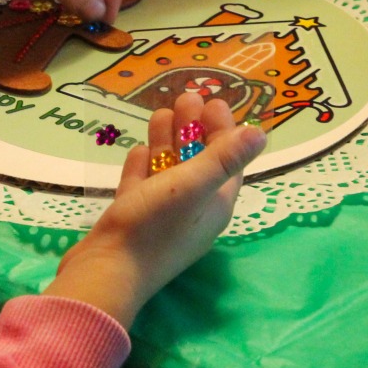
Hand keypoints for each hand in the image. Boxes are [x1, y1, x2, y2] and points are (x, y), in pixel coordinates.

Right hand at [41, 93, 265, 329]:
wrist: (106, 270)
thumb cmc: (153, 226)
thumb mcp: (193, 185)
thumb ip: (224, 157)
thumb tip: (261, 134)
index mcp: (214, 205)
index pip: (228, 162)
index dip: (225, 132)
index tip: (215, 102)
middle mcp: (192, 210)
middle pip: (198, 162)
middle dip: (194, 129)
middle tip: (186, 97)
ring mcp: (161, 215)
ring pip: (168, 170)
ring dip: (167, 140)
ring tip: (161, 111)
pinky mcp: (133, 218)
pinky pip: (142, 185)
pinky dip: (142, 165)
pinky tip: (138, 149)